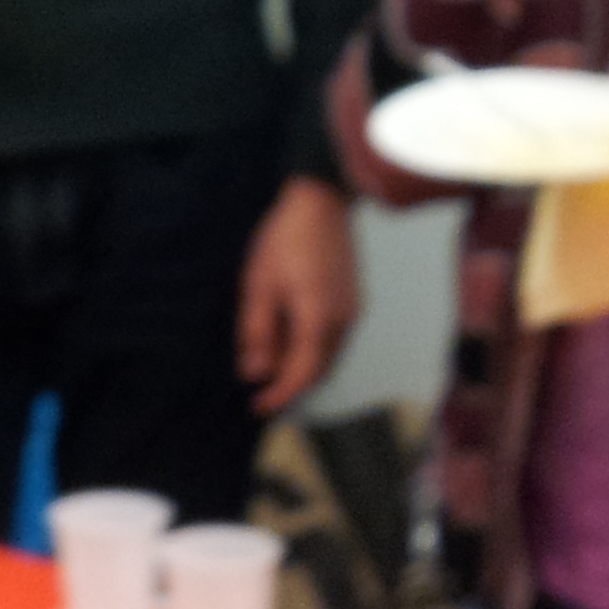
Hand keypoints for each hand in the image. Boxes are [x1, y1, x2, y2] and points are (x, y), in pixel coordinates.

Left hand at [238, 176, 360, 414]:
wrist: (321, 202)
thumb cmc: (284, 239)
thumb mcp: (259, 284)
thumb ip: (257, 332)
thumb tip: (254, 373)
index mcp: (317, 319)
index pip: (302, 374)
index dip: (280, 395)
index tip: (258, 406)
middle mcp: (342, 321)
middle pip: (320, 370)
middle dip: (291, 386)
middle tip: (262, 392)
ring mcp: (352, 310)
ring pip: (329, 356)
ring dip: (302, 368)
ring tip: (272, 367)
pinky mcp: (353, 300)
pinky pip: (335, 339)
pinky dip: (313, 350)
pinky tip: (291, 340)